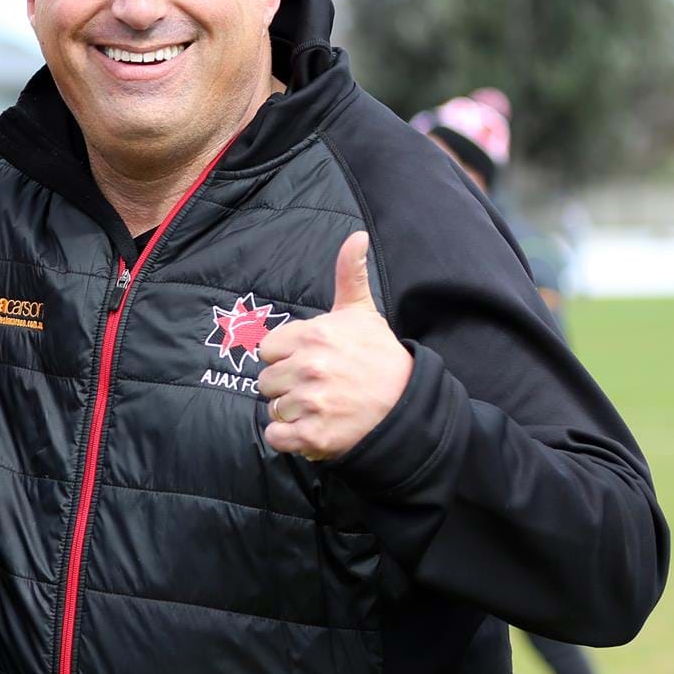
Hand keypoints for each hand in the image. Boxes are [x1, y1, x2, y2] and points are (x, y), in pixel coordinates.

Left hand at [256, 231, 413, 461]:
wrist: (406, 406)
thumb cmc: (379, 358)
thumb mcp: (363, 313)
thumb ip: (350, 274)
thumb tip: (356, 235)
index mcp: (314, 336)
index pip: (267, 349)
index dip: (285, 357)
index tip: (308, 362)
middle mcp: (309, 367)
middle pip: (266, 380)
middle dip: (287, 385)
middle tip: (318, 387)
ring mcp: (311, 403)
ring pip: (273, 408)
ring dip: (291, 412)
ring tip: (321, 407)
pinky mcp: (313, 436)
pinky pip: (276, 436)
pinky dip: (288, 438)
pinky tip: (312, 428)